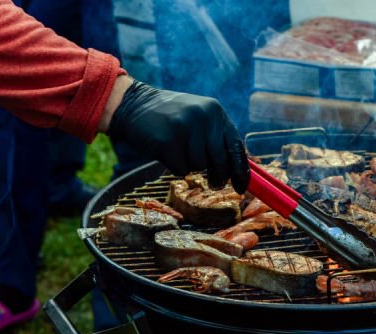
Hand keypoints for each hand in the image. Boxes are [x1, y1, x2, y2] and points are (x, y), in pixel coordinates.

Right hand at [106, 79, 249, 193]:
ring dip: (190, 166)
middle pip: (220, 160)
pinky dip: (175, 167)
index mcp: (215, 111)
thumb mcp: (198, 116)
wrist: (132, 105)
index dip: (241, 170)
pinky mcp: (168, 142)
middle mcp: (204, 117)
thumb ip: (216, 137)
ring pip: (200, 166)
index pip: (236, 146)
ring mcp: (186, 129)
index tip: (243, 186)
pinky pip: (181, 169)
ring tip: (178, 150)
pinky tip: (166, 152)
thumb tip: (235, 170)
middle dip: (219, 176)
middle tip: (215, 183)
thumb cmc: (168, 116)